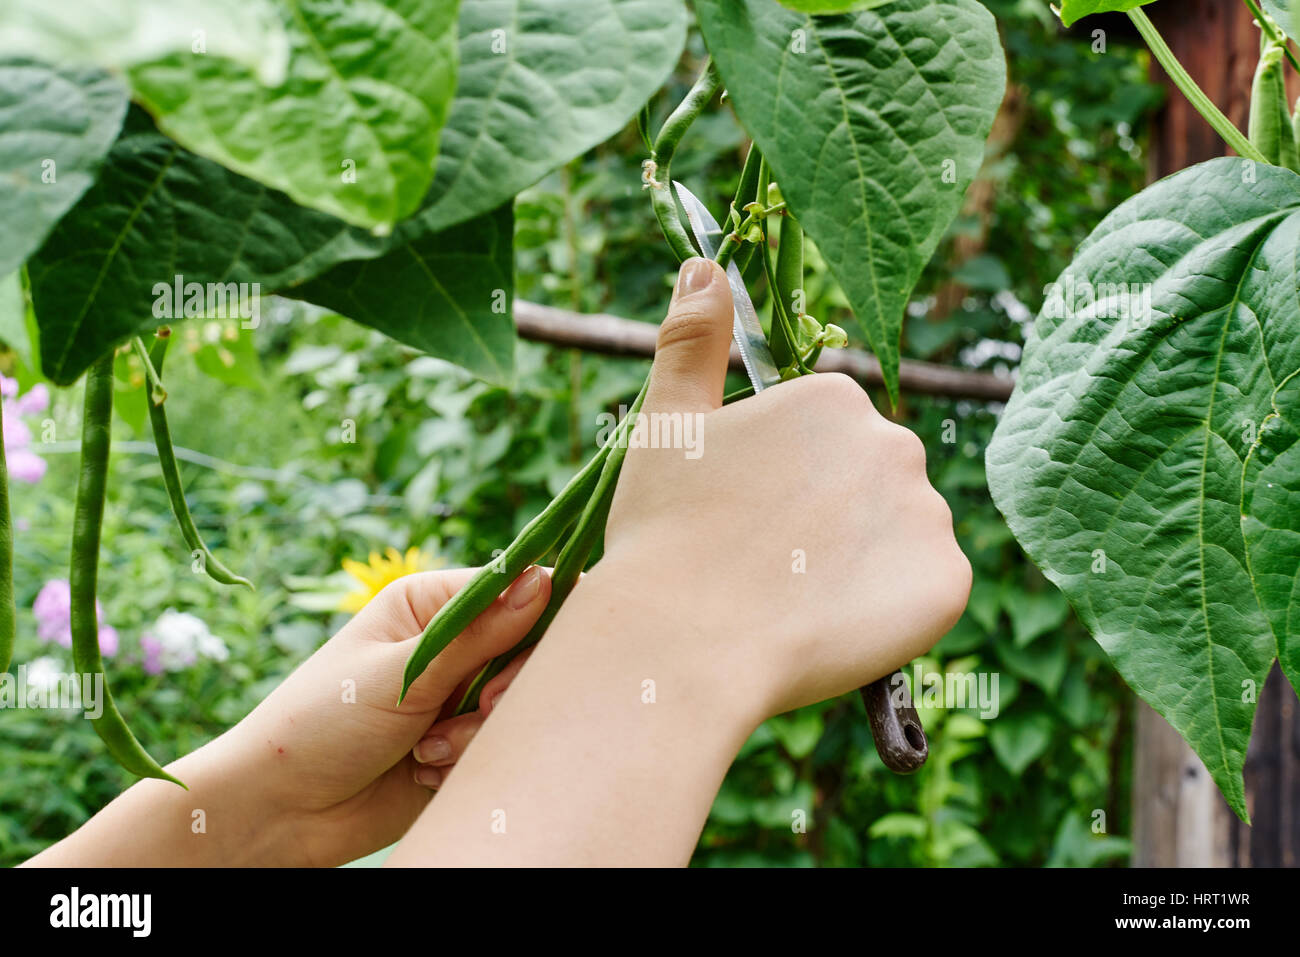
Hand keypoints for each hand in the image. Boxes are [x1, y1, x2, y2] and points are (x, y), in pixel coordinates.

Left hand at [25, 565, 550, 867]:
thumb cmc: (320, 723)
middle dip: (508, 686)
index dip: (537, 617)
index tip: (525, 654)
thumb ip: (475, 635)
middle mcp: (452, 646)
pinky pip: (499, 747)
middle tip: (481, 707)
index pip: (516, 589)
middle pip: (530, 649)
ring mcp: (458, 697)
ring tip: (429, 750)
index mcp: (431, 605)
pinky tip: (424, 771)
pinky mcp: (463, 747)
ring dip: (478, 733)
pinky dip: (468, 762)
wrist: (280, 811)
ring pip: (518, 704)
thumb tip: (543, 580)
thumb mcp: (400, 674)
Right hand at [387, 258, 970, 865]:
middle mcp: (894, 442)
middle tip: (772, 565)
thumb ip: (692, 340)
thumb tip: (704, 263)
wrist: (685, 643)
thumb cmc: (666, 533)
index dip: (787, 489)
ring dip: (867, 564)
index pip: (830, 443)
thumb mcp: (667, 425)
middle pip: (874, 485)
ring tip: (799, 602)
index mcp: (831, 399)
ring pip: (904, 537)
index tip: (749, 523)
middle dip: (834, 520)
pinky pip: (930, 592)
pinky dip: (895, 611)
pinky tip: (837, 626)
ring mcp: (927, 514)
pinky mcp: (946, 584)